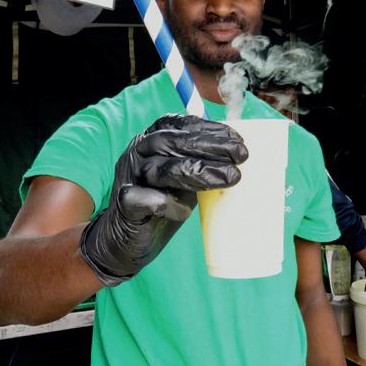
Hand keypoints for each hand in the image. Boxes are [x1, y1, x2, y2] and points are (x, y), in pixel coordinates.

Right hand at [79, 114, 247, 285]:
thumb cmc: (161, 204)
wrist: (126, 241)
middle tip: (241, 155)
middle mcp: (137, 153)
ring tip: (232, 177)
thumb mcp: (183, 179)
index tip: (237, 139)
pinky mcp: (124, 205)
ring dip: (199, 172)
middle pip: (171, 142)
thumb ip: (200, 164)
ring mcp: (128, 177)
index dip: (208, 129)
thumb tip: (239, 158)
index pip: (178, 125)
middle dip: (209, 146)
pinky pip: (146, 199)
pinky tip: (185, 212)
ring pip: (162, 169)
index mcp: (151, 140)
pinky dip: (168, 204)